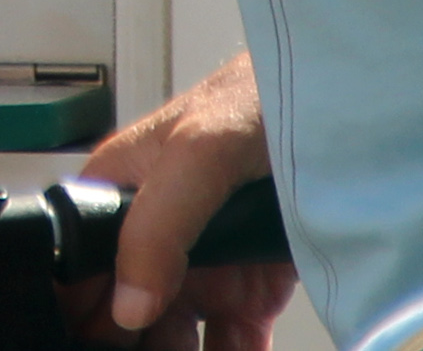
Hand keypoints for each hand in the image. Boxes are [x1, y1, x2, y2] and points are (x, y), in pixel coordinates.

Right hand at [73, 53, 296, 350]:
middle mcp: (156, 238)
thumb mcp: (199, 153)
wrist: (345, 103)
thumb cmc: (261, 97)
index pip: (78, 271)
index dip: (79, 316)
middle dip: (126, 347)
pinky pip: (233, 347)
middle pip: (122, 318)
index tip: (95, 344)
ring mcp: (204, 267)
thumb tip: (128, 303)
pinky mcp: (250, 291)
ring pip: (173, 340)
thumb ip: (158, 225)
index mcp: (120, 194)